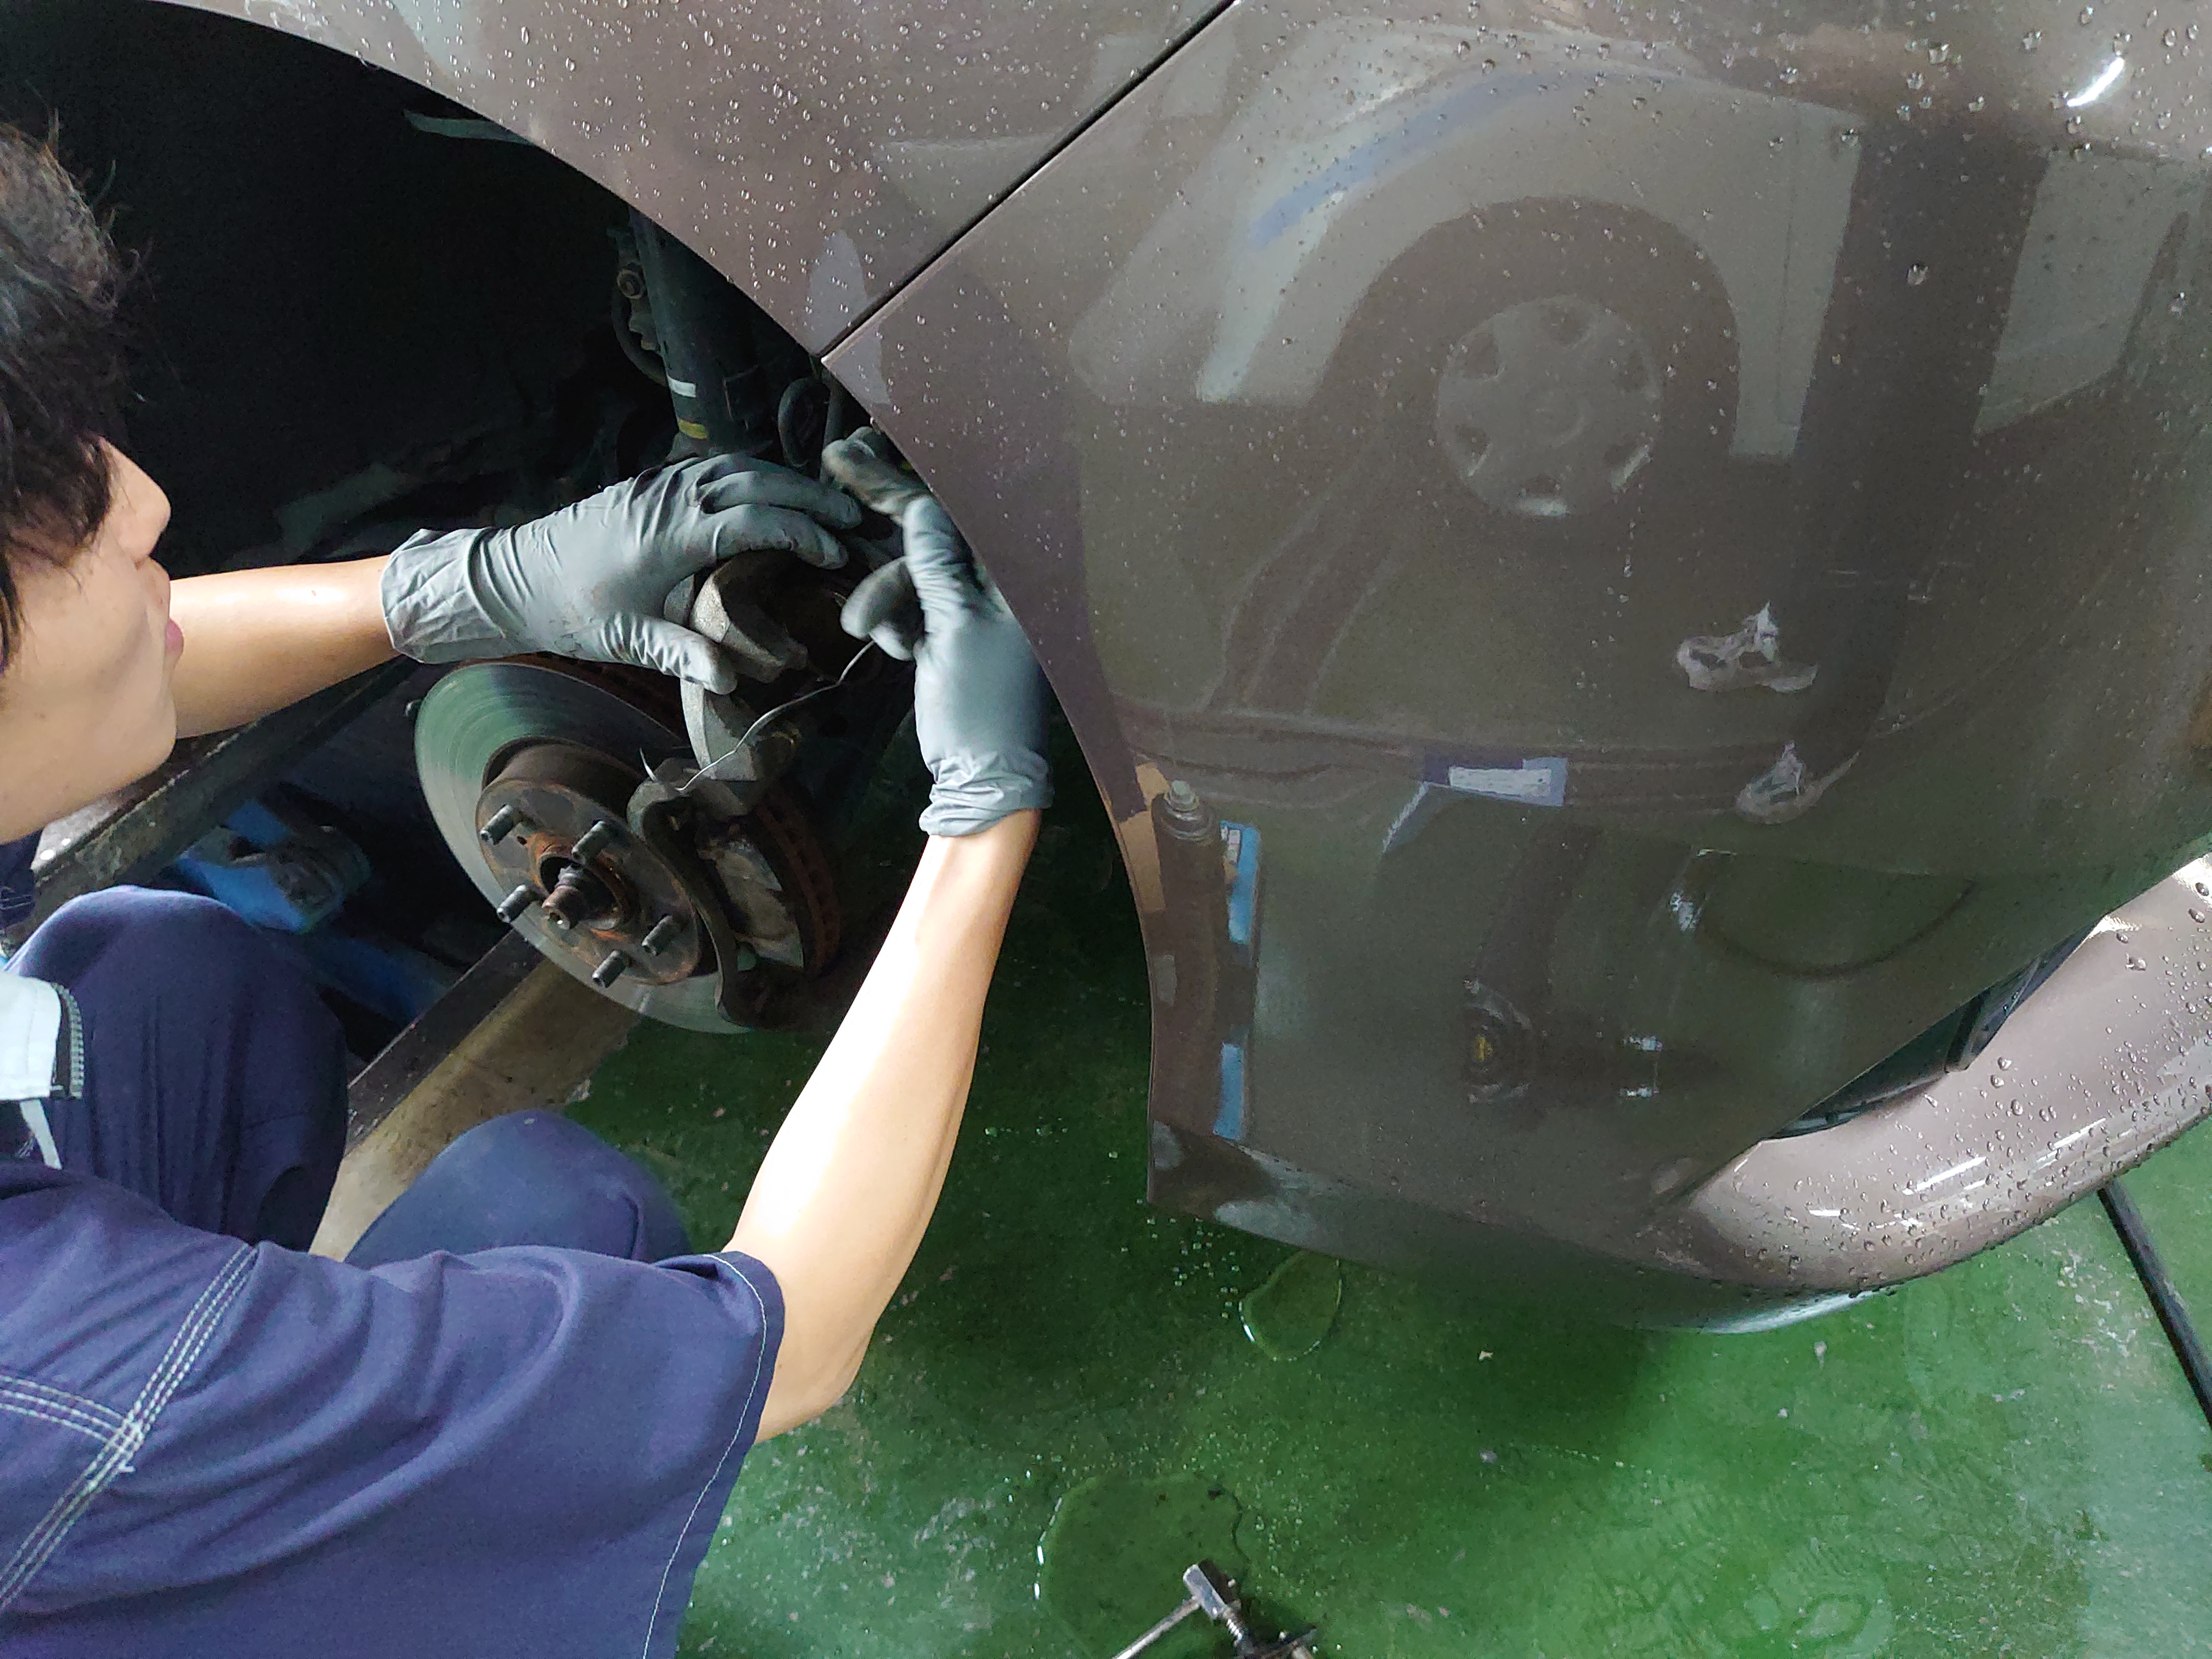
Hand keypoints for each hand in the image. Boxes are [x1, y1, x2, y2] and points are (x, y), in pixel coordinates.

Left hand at [380, 454, 860, 691]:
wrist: (512, 578)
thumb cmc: (571, 611)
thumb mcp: (629, 639)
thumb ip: (683, 654)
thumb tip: (734, 679)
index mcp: (672, 533)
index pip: (756, 519)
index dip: (803, 532)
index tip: (835, 553)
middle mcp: (671, 497)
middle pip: (757, 480)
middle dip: (811, 496)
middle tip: (855, 517)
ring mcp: (661, 483)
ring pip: (738, 465)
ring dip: (786, 480)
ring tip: (828, 502)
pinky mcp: (652, 484)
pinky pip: (715, 466)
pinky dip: (754, 475)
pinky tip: (773, 491)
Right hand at [844, 495, 1051, 835]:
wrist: (981, 778)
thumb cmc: (981, 706)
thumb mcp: (955, 628)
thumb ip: (936, 564)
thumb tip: (920, 505)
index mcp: (1017, 575)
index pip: (960, 507)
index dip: (907, 477)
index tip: (857, 449)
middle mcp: (999, 583)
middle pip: (935, 528)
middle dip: (887, 513)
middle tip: (838, 463)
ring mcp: (973, 607)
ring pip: (914, 570)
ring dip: (885, 598)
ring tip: (868, 633)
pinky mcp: (950, 632)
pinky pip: (912, 604)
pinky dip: (896, 621)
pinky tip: (894, 651)